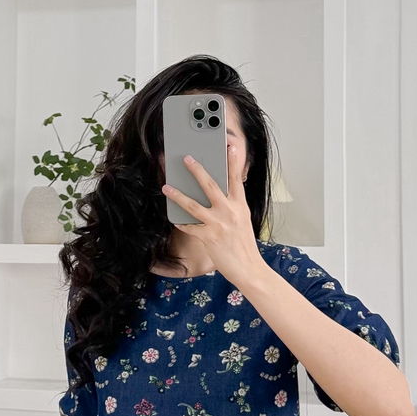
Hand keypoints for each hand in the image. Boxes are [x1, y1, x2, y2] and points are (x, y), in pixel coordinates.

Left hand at [161, 143, 265, 287]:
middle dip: (198, 170)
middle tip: (187, 158)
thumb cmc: (244, 245)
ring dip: (178, 195)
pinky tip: (175, 219)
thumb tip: (220, 195)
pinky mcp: (209, 237)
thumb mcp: (243, 220)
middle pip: (211, 186)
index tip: (229, 146)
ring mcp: (219, 224)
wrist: (249, 268)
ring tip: (166, 187)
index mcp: (241, 206)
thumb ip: (233, 206)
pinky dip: (181, 222)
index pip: (236, 179)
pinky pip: (190, 227)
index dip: (233, 162)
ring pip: (194, 205)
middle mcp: (230, 212)